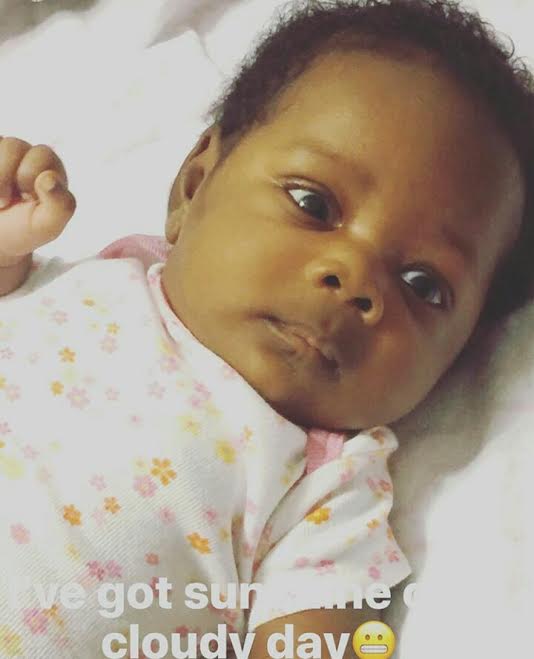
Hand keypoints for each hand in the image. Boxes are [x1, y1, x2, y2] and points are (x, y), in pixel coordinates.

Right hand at [0, 137, 75, 266]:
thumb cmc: (23, 230)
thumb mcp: (46, 225)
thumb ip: (59, 205)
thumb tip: (49, 177)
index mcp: (51, 169)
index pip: (42, 154)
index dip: (29, 177)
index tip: (28, 199)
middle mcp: (29, 156)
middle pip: (15, 145)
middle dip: (6, 177)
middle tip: (6, 202)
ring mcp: (5, 154)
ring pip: (0, 145)